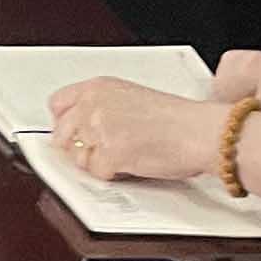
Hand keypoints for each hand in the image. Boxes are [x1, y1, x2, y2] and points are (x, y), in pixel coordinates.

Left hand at [45, 76, 234, 182]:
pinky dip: (113, 175)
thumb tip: (80, 128)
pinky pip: (98, 173)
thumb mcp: (133, 98)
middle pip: (62, 135)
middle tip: (102, 153)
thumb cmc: (179, 119)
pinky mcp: (109, 153)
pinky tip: (133, 164)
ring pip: (78, 157)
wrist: (203, 132)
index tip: (70, 135)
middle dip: (79, 149)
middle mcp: (94, 103)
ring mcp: (99, 128)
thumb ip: (103, 108)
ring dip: (98, 163)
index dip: (63, 124)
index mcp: (99, 86)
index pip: (58, 104)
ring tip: (125, 156)